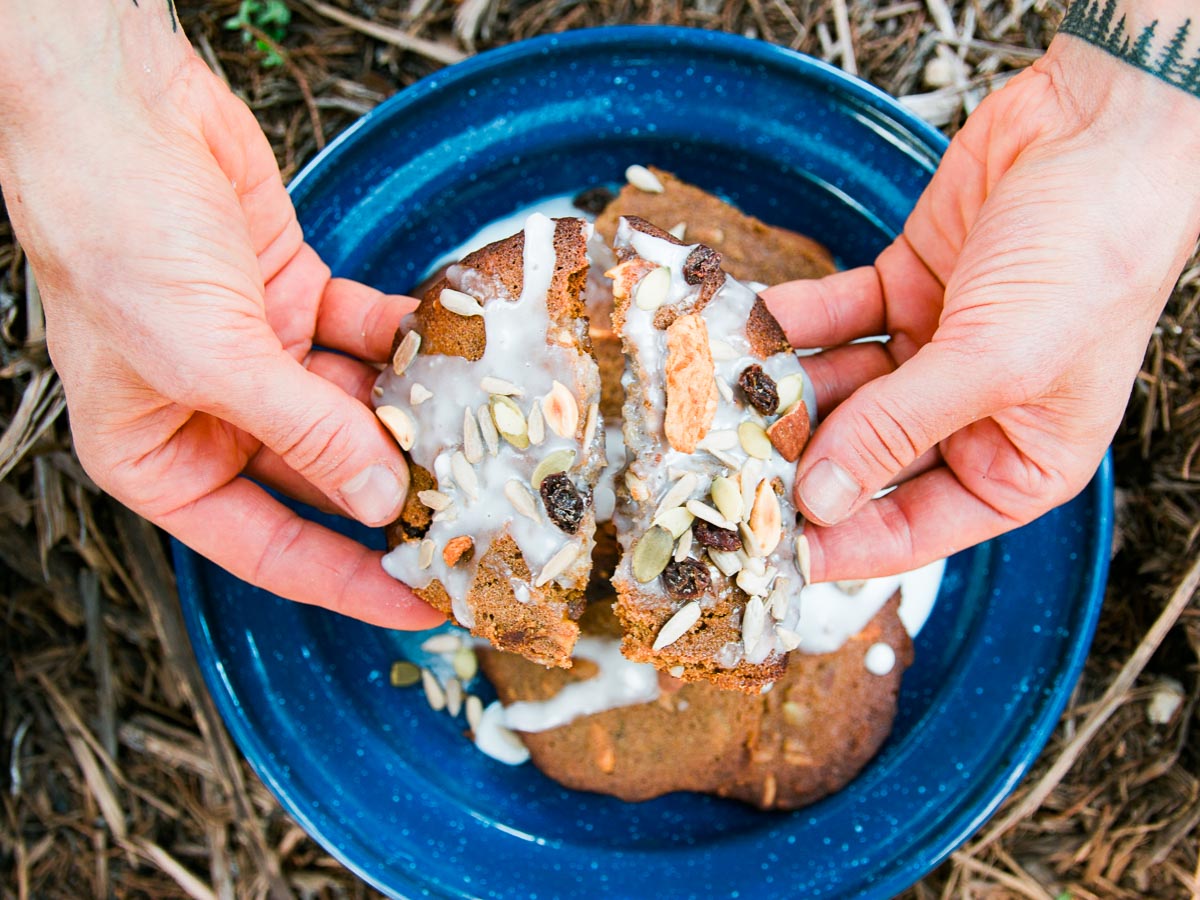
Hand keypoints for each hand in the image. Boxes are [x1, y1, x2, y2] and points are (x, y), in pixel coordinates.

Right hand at [0, 6, 441, 628]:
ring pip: (355, 408)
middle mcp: (214, 414)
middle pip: (324, 478)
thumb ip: (300, 433)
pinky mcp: (295, 297)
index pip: (269, 548)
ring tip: (484, 434)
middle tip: (478, 514)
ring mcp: (260, 355)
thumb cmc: (116, 236)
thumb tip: (379, 497)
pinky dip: (405, 342)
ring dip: (413, 415)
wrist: (116, 110)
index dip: (347, 581)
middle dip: (397, 492)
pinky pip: (365, 336)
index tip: (420, 604)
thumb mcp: (206, 357)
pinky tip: (452, 348)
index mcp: (163, 459)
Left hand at [764, 35, 1199, 581]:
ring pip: (837, 388)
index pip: (910, 527)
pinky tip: (754, 323)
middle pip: (861, 458)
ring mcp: (930, 352)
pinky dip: (794, 320)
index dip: (840, 542)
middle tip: (725, 462)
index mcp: (1016, 461)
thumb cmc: (1092, 254)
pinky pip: (831, 319)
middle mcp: (969, 415)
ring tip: (725, 390)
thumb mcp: (996, 362)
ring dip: (783, 386)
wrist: (1100, 129)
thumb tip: (822, 498)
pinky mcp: (900, 291)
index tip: (769, 550)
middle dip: (797, 457)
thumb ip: (899, 430)